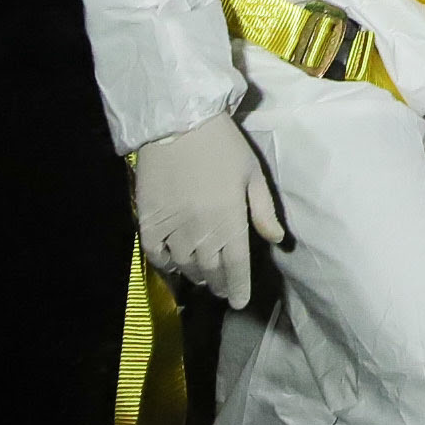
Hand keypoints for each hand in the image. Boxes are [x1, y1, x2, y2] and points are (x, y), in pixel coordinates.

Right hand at [131, 114, 286, 309]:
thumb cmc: (222, 146)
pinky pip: (156, 254)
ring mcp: (173, 230)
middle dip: (219, 284)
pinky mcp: (149, 221)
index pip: (237, 268)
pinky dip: (165, 263)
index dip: (238, 288)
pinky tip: (173, 263)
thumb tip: (276, 240)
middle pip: (211, 271)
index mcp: (230, 224)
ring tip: (202, 277)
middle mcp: (202, 234)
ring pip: (185, 266)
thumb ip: (263, 211)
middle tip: (222, 289)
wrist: (178, 122)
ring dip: (195, 275)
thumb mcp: (252, 174)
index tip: (240, 302)